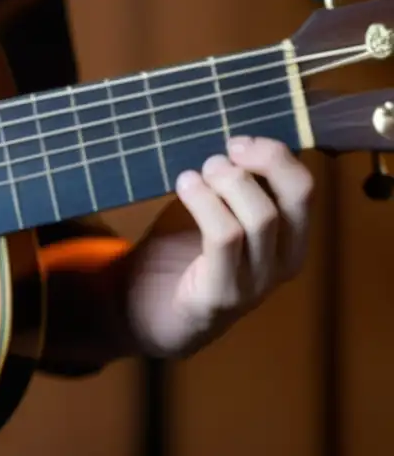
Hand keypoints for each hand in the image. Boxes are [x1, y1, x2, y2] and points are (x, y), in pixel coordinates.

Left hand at [123, 136, 313, 357]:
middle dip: (258, 163)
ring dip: (226, 184)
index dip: (276, 156)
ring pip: (259, 217)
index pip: (304, 188)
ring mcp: (256, 283)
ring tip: (195, 173)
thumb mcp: (220, 215)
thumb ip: (235, 188)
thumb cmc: (186, 256)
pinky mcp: (222, 295)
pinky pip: (224, 239)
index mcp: (290, 239)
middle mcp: (283, 263)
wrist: (151, 313)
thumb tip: (233, 141)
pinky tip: (185, 187)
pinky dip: (205, 203)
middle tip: (218, 155)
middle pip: (294, 199)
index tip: (239, 141)